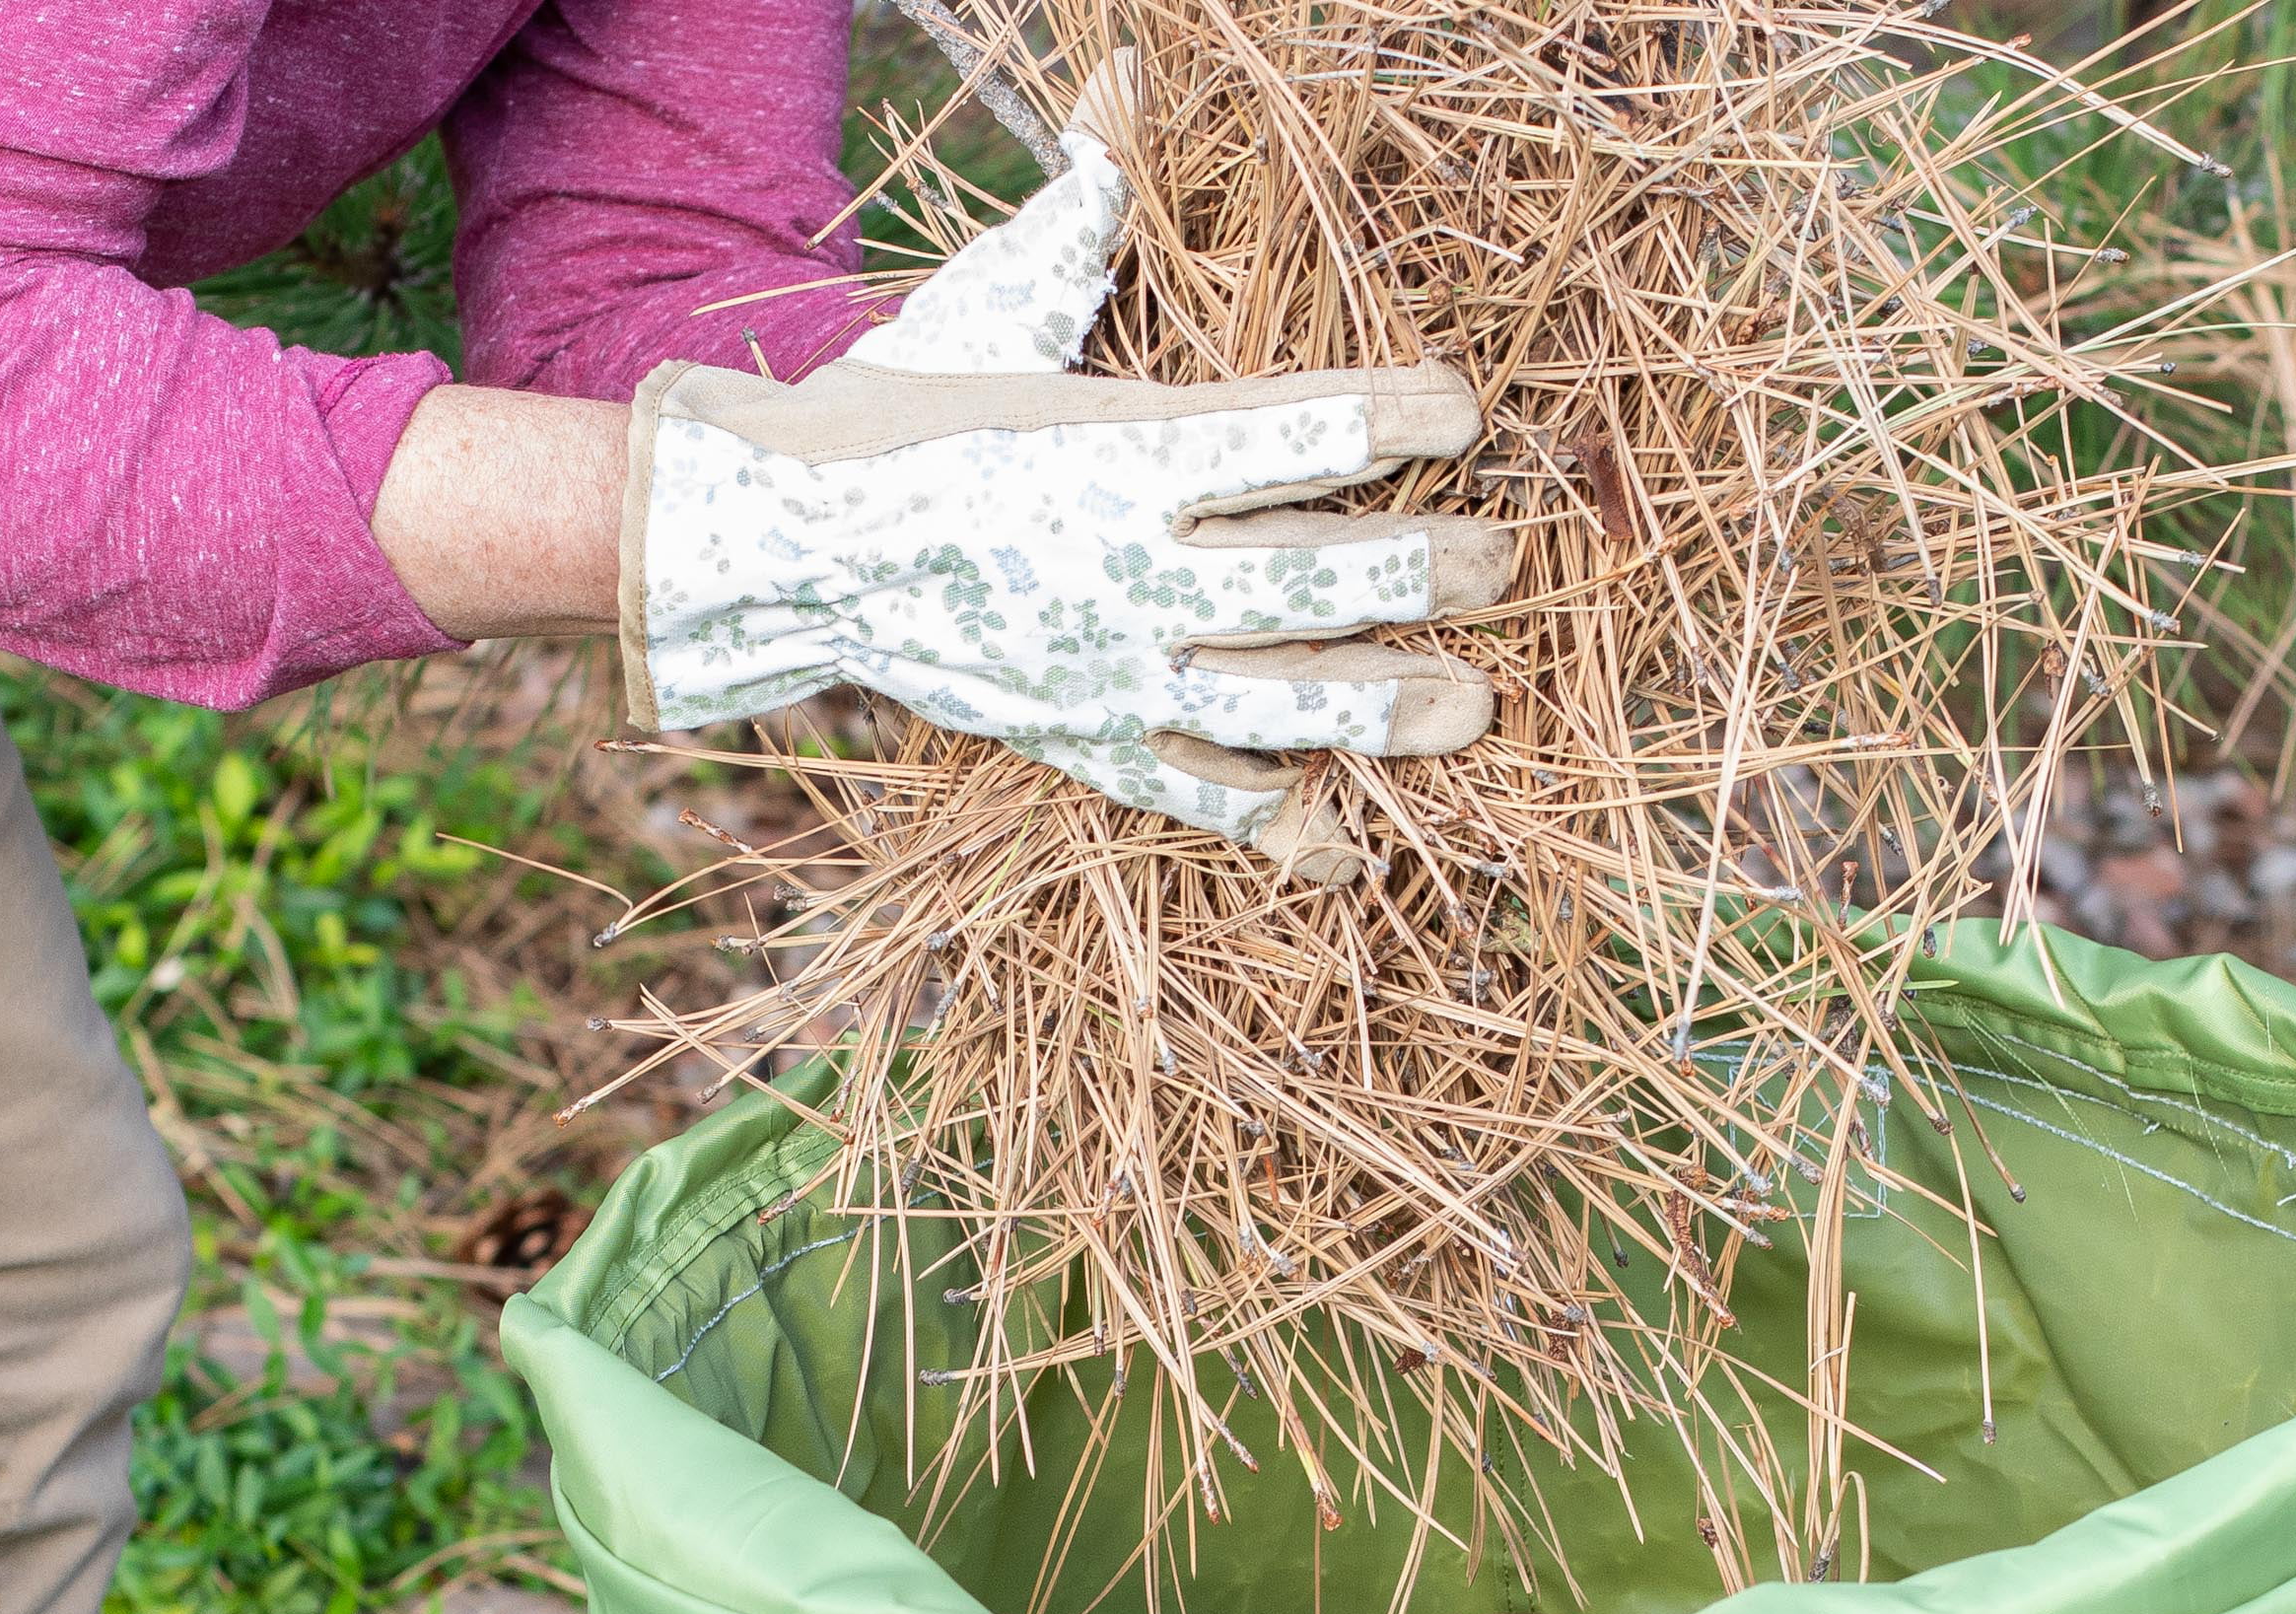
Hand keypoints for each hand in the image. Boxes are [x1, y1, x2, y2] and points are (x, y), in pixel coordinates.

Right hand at [622, 99, 1508, 881]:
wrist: (791, 549)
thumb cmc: (898, 411)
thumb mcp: (993, 303)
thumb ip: (1083, 213)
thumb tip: (1124, 86)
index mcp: (1124, 451)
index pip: (1296, 433)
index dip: (1392, 418)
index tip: (1462, 412)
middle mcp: (1133, 574)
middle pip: (1314, 579)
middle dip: (1425, 574)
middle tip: (1504, 565)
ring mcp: (1114, 672)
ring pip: (1280, 704)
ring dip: (1386, 708)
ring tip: (1473, 711)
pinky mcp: (1089, 743)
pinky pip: (1200, 798)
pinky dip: (1277, 827)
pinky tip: (1350, 845)